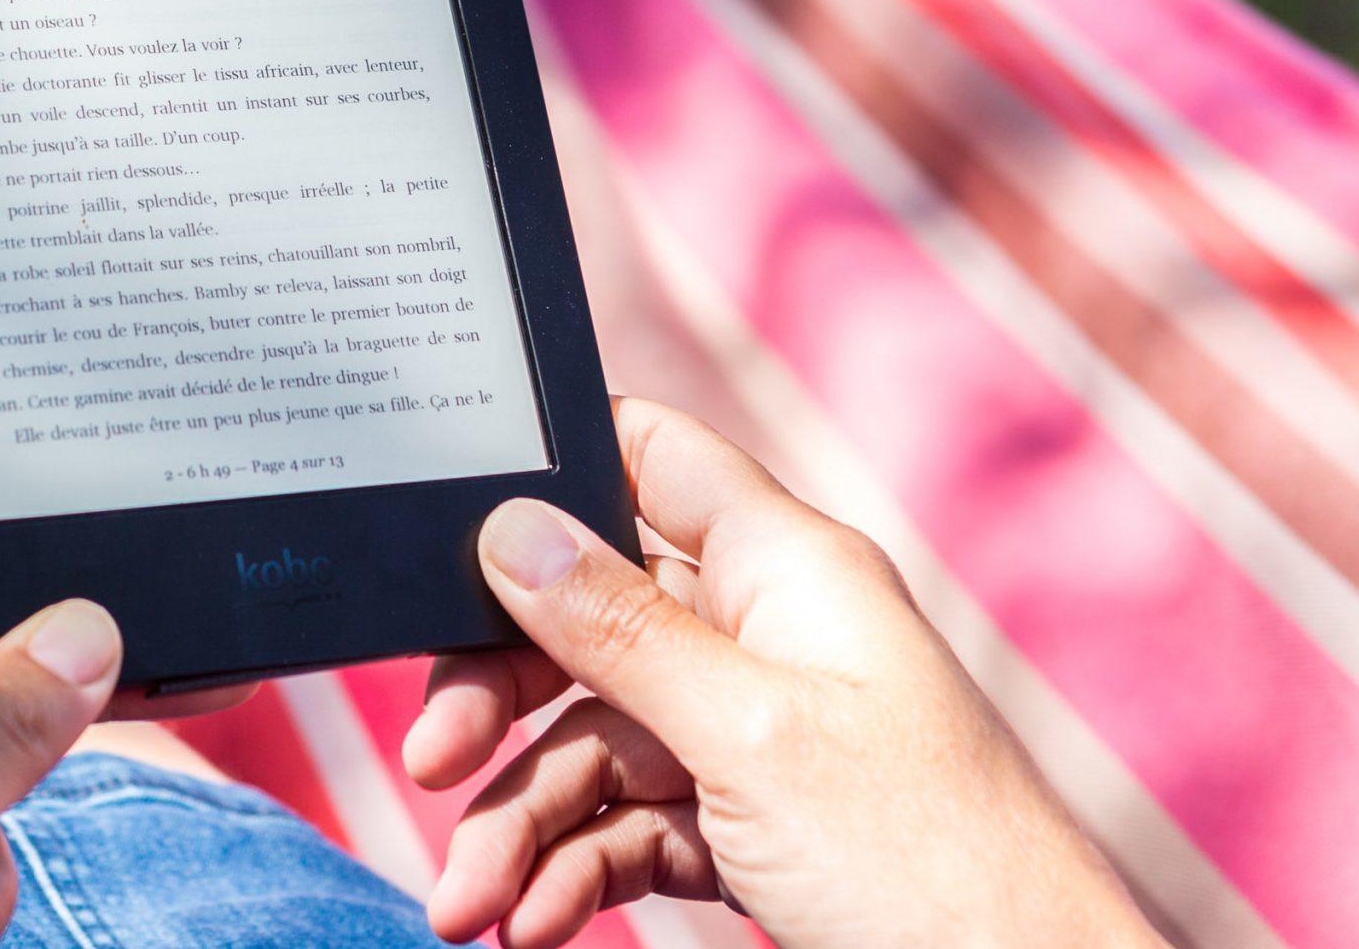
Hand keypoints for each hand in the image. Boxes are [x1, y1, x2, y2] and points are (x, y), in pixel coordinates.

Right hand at [403, 398, 1164, 948]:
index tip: (445, 526)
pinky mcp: (753, 824)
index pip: (649, 456)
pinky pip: (629, 823)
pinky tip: (531, 926)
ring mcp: (757, 733)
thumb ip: (620, 625)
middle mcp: (766, 633)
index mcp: (786, 566)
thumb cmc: (926, 864)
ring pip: (594, 741)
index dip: (551, 469)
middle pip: (588, 620)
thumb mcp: (747, 734)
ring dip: (520, 821)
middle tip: (432, 765)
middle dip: (499, 698)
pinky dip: (572, 872)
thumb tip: (512, 523)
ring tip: (468, 909)